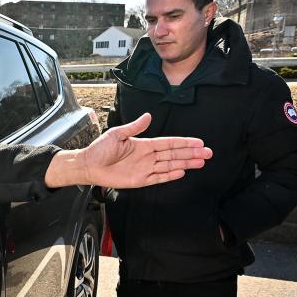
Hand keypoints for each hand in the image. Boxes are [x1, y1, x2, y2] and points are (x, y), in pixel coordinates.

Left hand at [71, 113, 212, 188]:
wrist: (89, 165)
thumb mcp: (117, 134)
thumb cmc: (100, 149)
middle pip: (174, 155)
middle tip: (208, 153)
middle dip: (191, 153)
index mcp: (144, 144)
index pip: (169, 143)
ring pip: (170, 166)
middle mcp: (147, 157)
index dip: (184, 143)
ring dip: (185, 163)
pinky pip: (158, 178)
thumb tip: (149, 116)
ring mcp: (145, 168)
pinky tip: (182, 172)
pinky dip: (170, 175)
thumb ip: (135, 127)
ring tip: (201, 162)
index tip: (198, 142)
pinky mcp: (139, 180)